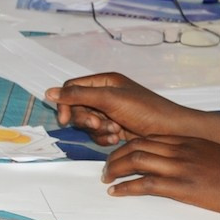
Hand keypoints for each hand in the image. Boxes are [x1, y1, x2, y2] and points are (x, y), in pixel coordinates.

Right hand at [45, 72, 219, 143]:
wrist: (171, 131)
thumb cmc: (145, 110)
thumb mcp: (109, 99)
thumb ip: (78, 95)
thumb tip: (48, 92)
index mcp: (104, 82)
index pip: (71, 88)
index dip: (65, 103)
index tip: (65, 119)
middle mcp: (105, 95)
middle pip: (76, 107)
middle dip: (85, 119)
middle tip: (98, 125)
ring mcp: (110, 112)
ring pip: (86, 123)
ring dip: (97, 130)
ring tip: (113, 131)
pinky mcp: (114, 127)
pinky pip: (97, 134)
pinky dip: (103, 138)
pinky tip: (116, 138)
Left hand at [101, 135, 219, 211]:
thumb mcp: (209, 157)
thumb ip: (189, 154)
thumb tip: (168, 161)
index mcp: (187, 142)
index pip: (147, 137)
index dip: (127, 145)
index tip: (117, 154)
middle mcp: (181, 150)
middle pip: (136, 145)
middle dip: (115, 156)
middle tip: (106, 168)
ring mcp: (181, 168)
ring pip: (136, 160)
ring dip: (114, 169)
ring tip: (106, 179)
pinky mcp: (183, 187)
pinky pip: (145, 184)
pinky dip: (125, 187)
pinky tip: (116, 192)